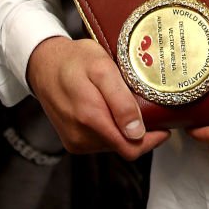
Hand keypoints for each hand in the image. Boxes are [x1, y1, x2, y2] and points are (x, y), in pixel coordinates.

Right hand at [27, 36, 169, 159]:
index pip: (132, 147)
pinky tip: (112, 111)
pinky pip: (101, 142)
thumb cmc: (74, 60)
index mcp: (91, 118)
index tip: (164, 124)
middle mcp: (82, 136)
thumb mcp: (102, 67)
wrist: (43, 64)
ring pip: (114, 145)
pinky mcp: (72, 141)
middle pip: (125, 148)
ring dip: (125, 130)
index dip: (152, 139)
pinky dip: (111, 129)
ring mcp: (76, 141)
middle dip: (141, 133)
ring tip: (129, 106)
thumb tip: (136, 131)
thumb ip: (120, 100)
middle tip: (150, 110)